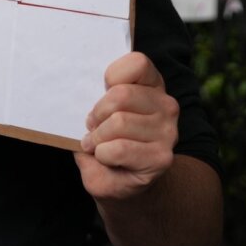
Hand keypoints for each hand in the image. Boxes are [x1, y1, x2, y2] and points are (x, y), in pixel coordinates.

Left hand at [75, 52, 178, 200]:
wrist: (121, 183)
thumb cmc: (106, 140)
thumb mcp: (98, 113)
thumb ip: (95, 97)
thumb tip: (78, 89)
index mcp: (151, 85)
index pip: (137, 63)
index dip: (112, 77)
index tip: (104, 92)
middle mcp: (166, 105)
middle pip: (121, 95)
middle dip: (97, 114)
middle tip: (93, 127)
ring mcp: (167, 132)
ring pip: (118, 122)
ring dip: (97, 138)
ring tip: (98, 144)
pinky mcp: (161, 158)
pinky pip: (118, 149)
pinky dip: (102, 154)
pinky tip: (106, 159)